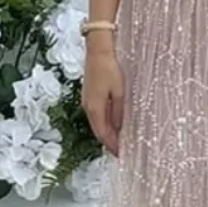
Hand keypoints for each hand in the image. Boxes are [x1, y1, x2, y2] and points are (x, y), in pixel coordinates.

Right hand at [81, 36, 123, 156]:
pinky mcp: (88, 96)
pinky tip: (111, 124)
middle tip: (120, 151)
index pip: (103, 134)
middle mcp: (88, 108)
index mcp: (95, 108)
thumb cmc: (110, 69)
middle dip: (108, 142)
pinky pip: (95, 115)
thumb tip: (118, 128)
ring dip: (105, 133)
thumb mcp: (119, 92)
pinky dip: (103, 123)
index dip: (111, 145)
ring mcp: (86, 102)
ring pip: (96, 124)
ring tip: (117, 141)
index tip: (120, 154)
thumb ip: (118, 111)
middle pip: (98, 131)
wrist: (97, 52)